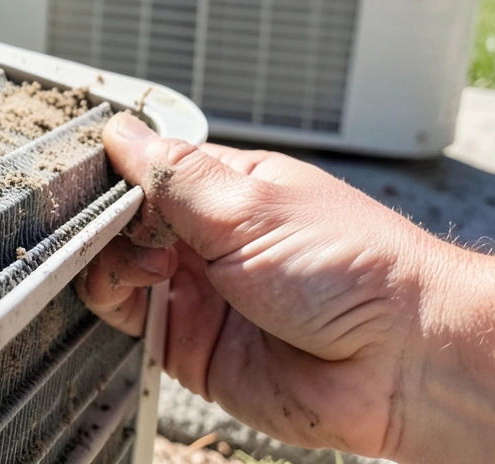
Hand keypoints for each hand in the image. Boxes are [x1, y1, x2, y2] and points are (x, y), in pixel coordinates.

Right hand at [80, 112, 494, 461]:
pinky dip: (116, 301)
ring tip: (148, 261)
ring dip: (114, 258)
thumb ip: (175, 176)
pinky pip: (130, 322)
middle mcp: (210, 242)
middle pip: (126, 223)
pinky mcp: (190, 347)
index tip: (92, 175)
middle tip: (109, 221)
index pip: (149, 172)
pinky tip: (142, 285)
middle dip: (108, 218)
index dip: (118, 173)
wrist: (402, 363)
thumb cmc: (355, 271)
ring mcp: (200, 294)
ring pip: (119, 270)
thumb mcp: (253, 206)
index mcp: (230, 193)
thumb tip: (123, 132)